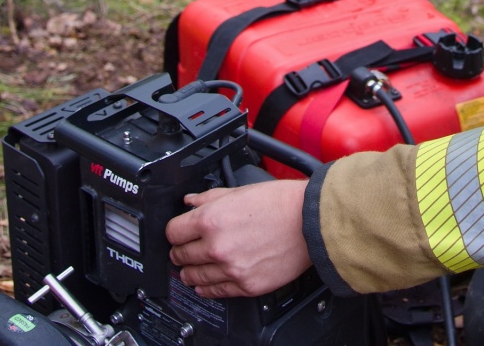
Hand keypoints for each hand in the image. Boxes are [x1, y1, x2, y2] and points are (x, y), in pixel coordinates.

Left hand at [165, 180, 310, 297]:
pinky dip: (206, 289)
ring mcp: (230, 269)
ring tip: (191, 269)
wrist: (310, 222)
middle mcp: (216, 247)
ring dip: (189, 272)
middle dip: (180, 251)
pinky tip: (205, 284)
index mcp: (210, 220)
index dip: (174, 231)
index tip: (178, 233)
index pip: (173, 232)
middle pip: (180, 256)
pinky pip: (215, 292)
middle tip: (183, 250)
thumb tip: (191, 201)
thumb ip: (209, 198)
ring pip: (194, 277)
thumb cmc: (281, 203)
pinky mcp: (245, 285)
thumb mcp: (239, 191)